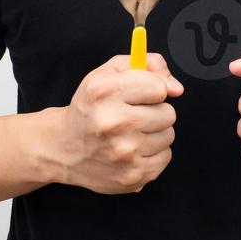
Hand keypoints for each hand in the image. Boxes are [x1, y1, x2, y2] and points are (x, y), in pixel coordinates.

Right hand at [56, 53, 182, 194]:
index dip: (153, 89)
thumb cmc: (91, 108)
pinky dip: (153, 153)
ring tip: (131, 133)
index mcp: (106, 92)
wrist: (64, 148)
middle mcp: (113, 123)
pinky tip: (133, 150)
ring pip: (168, 135)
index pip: (159, 87)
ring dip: (154, 133)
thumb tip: (176, 88)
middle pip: (168, 113)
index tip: (141, 95)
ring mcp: (124, 153)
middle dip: (155, 111)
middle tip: (133, 115)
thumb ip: (146, 63)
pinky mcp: (132, 175)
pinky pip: (165, 157)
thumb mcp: (108, 73)